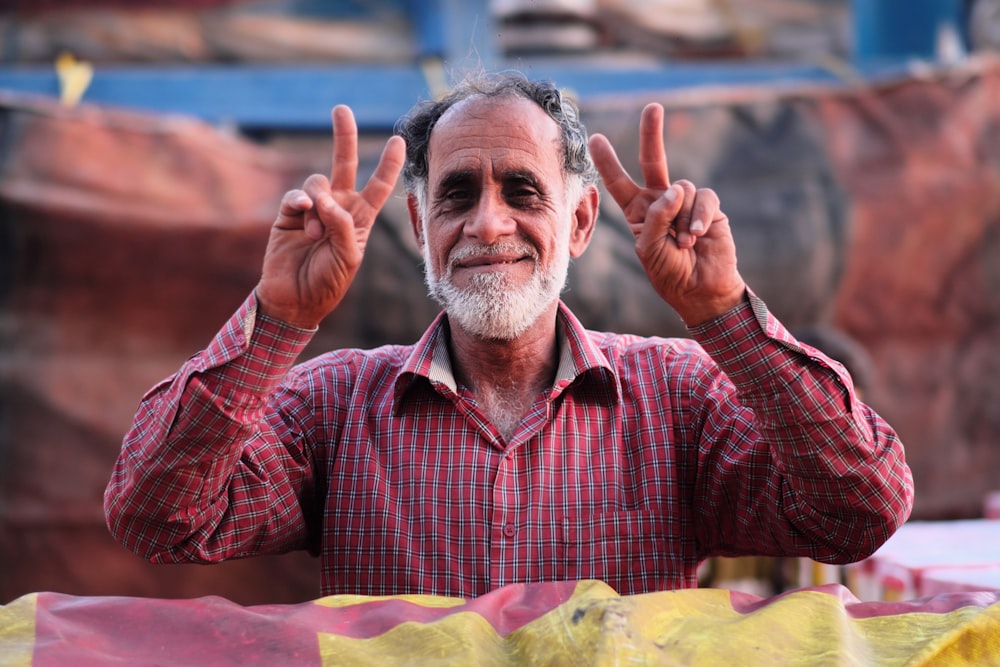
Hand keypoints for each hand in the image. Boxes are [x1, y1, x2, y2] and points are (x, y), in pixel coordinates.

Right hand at [255, 105, 405, 328]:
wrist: (295, 299)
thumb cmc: (327, 282)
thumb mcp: (347, 257)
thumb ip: (342, 227)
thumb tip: (326, 199)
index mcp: (360, 219)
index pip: (379, 185)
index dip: (389, 163)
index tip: (399, 140)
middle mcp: (338, 208)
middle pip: (345, 165)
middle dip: (344, 137)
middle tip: (341, 109)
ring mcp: (313, 209)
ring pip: (318, 183)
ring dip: (319, 204)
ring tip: (316, 233)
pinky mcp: (289, 215)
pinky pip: (296, 195)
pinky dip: (300, 201)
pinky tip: (303, 213)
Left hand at [589, 103, 744, 325]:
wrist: (700, 289)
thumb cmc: (669, 272)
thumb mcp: (649, 247)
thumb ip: (656, 217)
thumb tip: (676, 188)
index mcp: (638, 212)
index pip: (618, 183)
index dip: (607, 162)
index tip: (594, 138)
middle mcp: (660, 201)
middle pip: (652, 161)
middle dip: (652, 134)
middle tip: (653, 107)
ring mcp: (685, 203)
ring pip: (682, 189)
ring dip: (681, 219)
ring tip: (682, 243)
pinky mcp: (708, 208)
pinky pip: (703, 199)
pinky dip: (698, 217)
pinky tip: (695, 236)